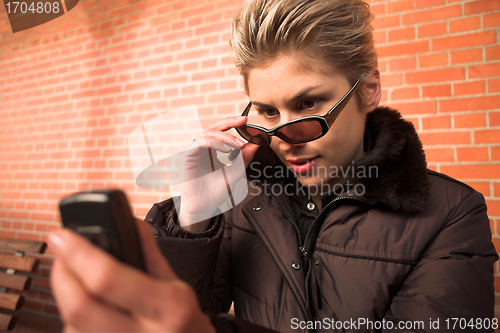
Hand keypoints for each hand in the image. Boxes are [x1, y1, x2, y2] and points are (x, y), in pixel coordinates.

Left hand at [49, 218, 215, 331]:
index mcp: (169, 307)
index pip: (109, 279)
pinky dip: (75, 319)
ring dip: (68, 297)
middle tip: (61, 256)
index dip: (79, 254)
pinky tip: (92, 310)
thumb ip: (149, 253)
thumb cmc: (184, 321)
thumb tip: (126, 223)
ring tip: (81, 283)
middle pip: (79, 306)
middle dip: (61, 274)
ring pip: (72, 324)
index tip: (63, 237)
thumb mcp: (176, 283)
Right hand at [178, 116, 258, 230]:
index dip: (232, 123)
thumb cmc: (216, 191)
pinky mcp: (187, 156)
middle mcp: (202, 148)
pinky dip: (215, 142)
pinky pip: (199, 142)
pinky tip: (227, 149)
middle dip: (229, 122)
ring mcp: (193, 151)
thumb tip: (256, 143)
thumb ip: (244, 158)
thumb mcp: (236, 172)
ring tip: (239, 145)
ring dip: (225, 136)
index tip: (247, 121)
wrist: (205, 207)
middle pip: (213, 127)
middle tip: (243, 121)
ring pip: (207, 133)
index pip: (221, 131)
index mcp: (211, 149)